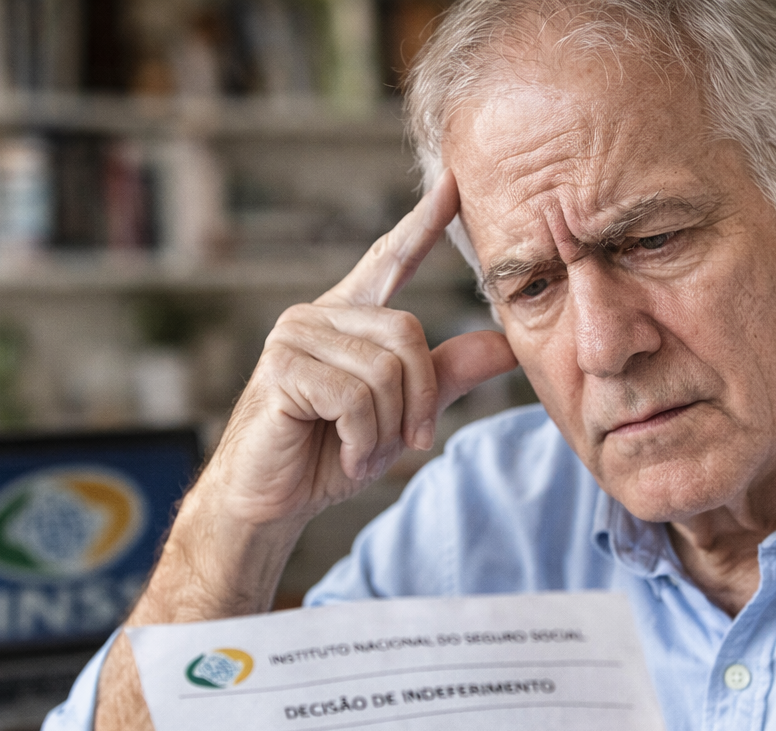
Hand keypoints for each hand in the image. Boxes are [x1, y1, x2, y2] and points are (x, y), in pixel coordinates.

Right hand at [201, 171, 515, 531]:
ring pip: (385, 370)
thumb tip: (506, 345)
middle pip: (409, 334)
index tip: (452, 183)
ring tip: (362, 450)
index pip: (390, 257)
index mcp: (348, 318)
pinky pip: (355, 398)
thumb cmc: (328, 455)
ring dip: (388, 427)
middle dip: (418, 400)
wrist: (269, 502)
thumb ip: (445, 375)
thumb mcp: (400, 416)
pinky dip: (362, 439)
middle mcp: (318, 314)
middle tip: (404, 442)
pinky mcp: (281, 368)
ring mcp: (294, 336)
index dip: (423, 222)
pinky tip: (343, 455)